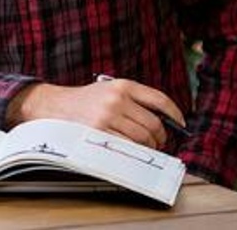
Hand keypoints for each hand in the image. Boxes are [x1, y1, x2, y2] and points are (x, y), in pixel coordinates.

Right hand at [6, 77, 185, 149]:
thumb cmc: (86, 101)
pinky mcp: (100, 133)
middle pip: (153, 124)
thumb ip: (134, 100)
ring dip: (147, 147)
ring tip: (142, 147)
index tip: (181, 123)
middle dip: (159, 137)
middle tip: (157, 142)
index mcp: (122, 85)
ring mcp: (108, 116)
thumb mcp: (109, 89)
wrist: (55, 106)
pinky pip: (128, 148)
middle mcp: (117, 99)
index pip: (159, 99)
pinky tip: (131, 151)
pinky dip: (134, 152)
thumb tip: (164, 120)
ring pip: (143, 139)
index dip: (174, 114)